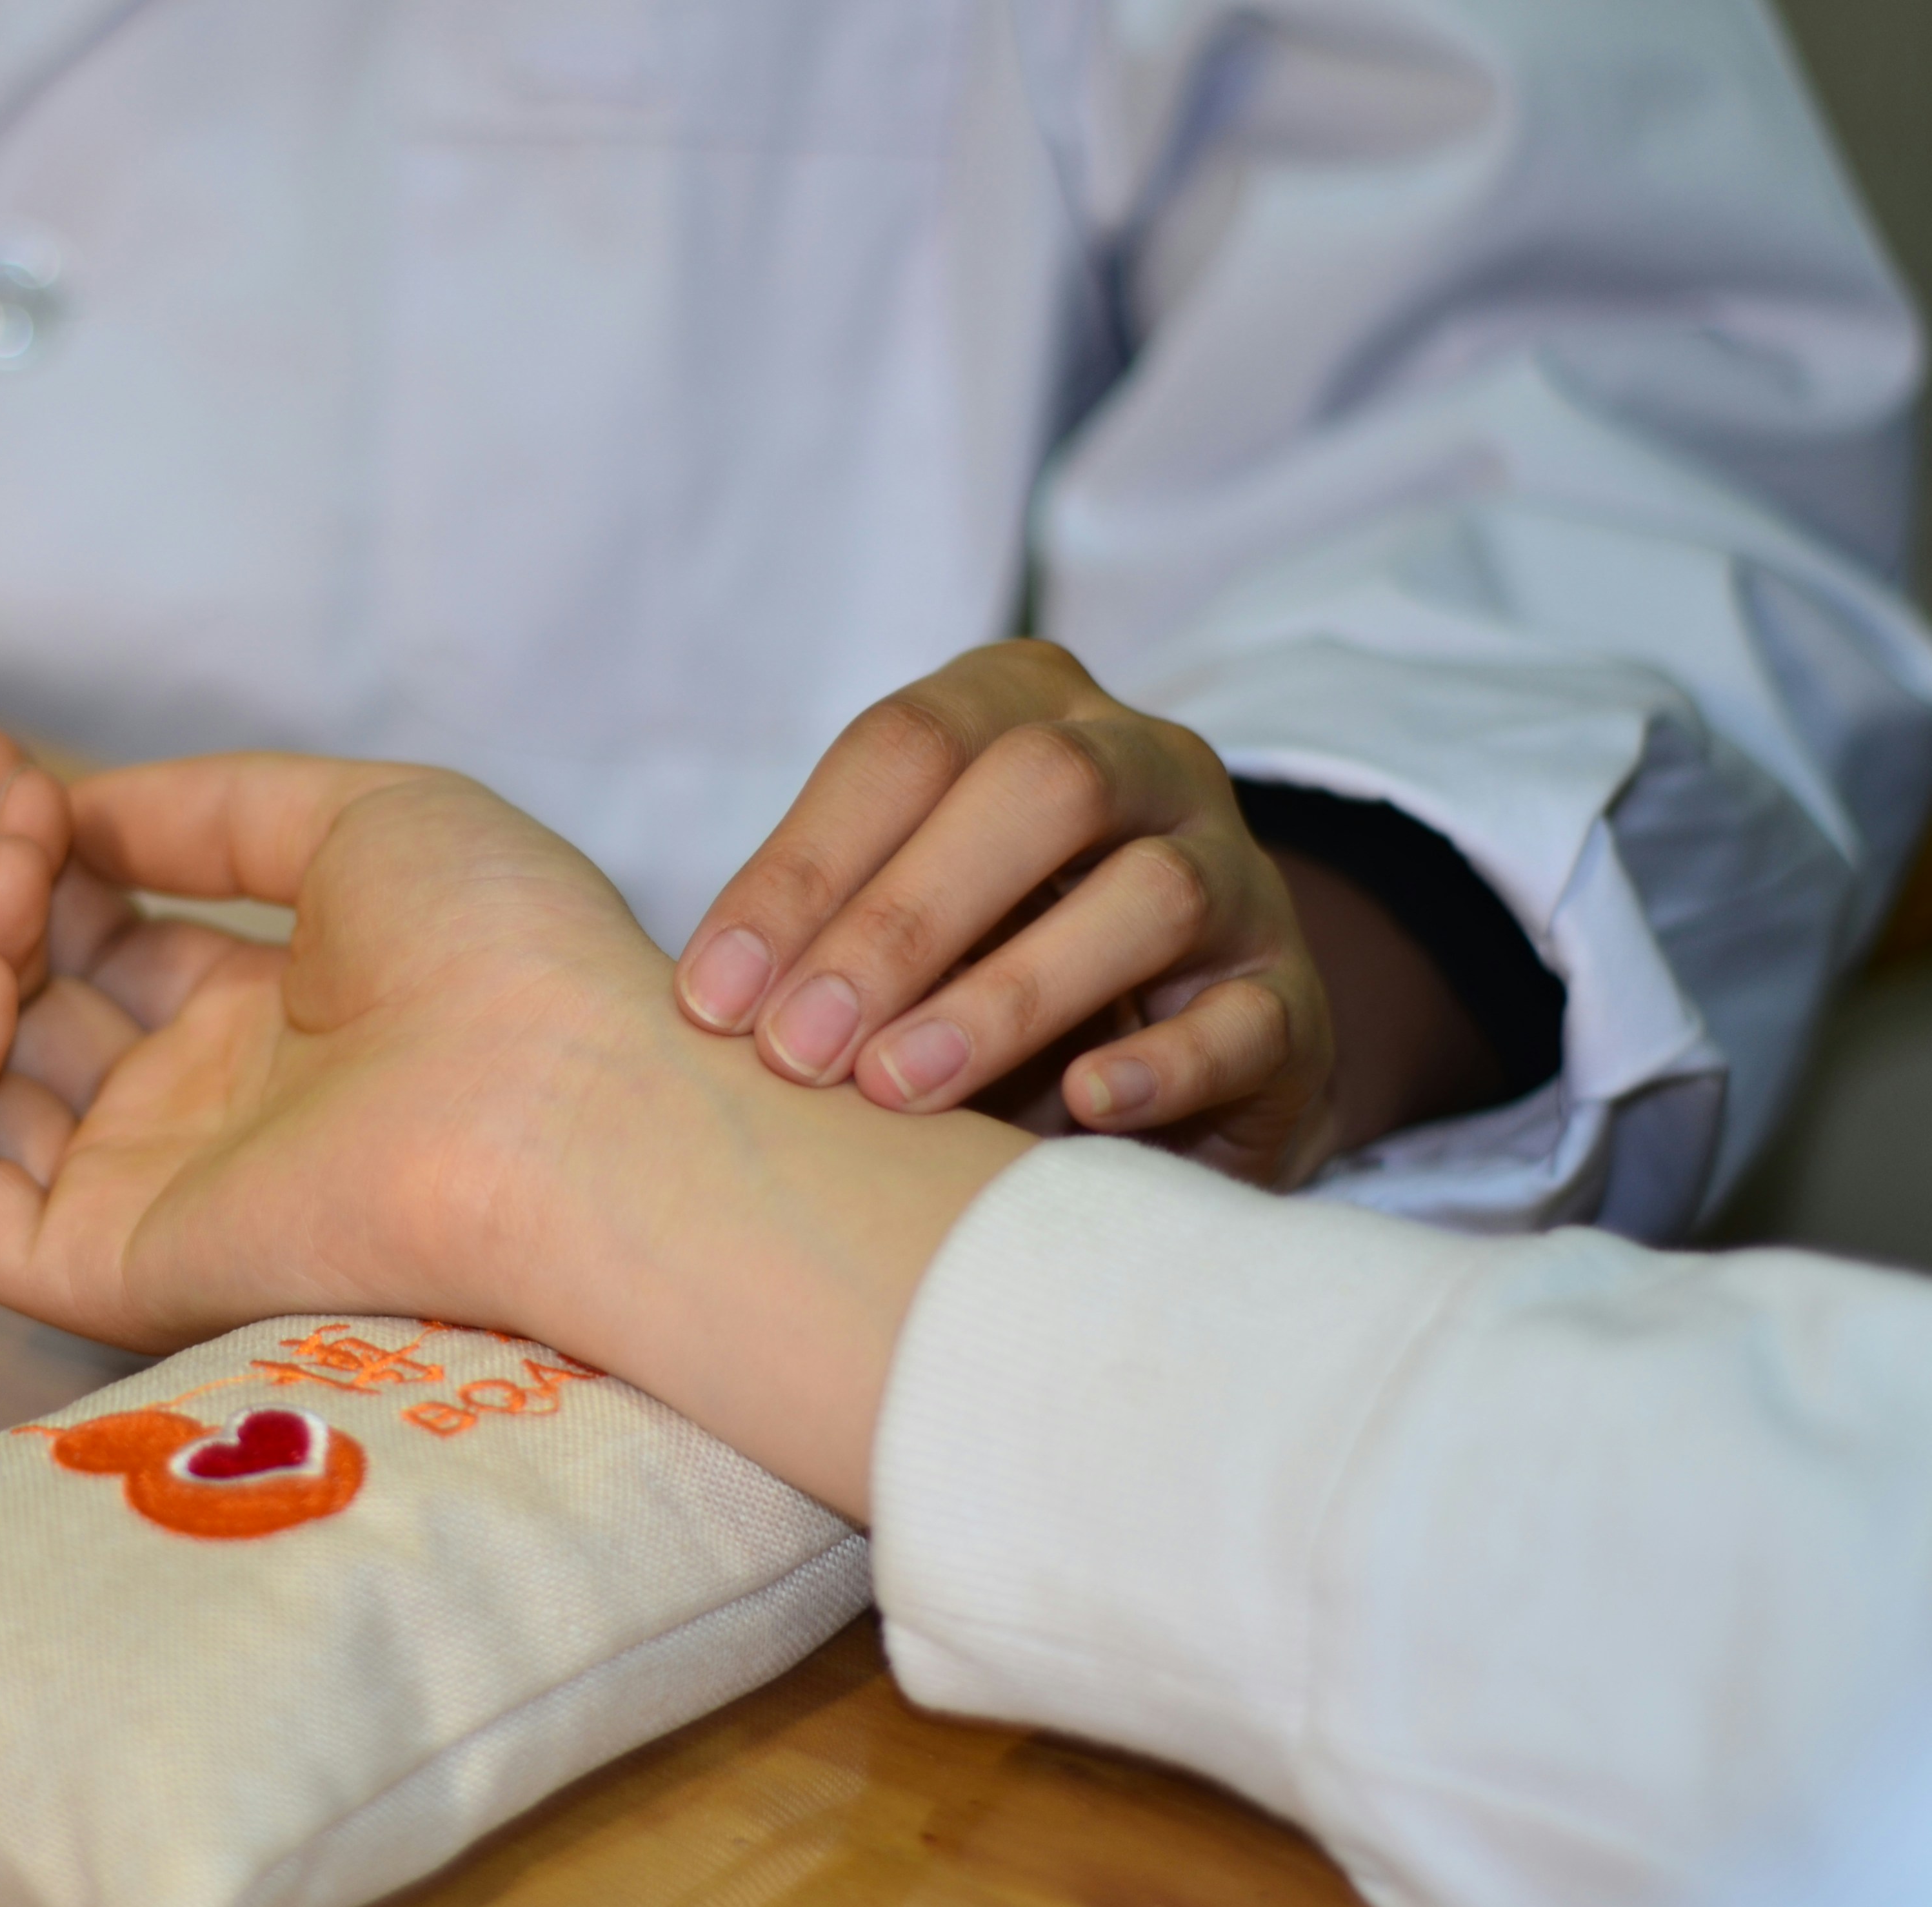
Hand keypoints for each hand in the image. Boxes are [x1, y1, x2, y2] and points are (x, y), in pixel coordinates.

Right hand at [0, 730, 1029, 1517]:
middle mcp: (194, 1113)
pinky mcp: (110, 1271)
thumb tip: (73, 809)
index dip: (26, 846)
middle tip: (7, 815)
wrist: (564, 1096)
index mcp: (262, 1021)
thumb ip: (202, 811)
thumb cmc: (509, 956)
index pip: (91, 938)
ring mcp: (147, 1195)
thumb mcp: (353, 819)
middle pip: (18, 1004)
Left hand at [672, 642, 1336, 1187]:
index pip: (906, 748)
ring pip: (1149, 898)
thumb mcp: (896, 918)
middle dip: (901, 919)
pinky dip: (1159, 1065)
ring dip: (1008, 995)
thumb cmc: (983, 965)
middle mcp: (1145, 765)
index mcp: (1025, 711)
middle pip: (1040, 788)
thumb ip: (819, 929)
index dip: (801, 869)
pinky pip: (1245, 1019)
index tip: (709, 1001)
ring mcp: (1239, 875)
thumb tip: (701, 1009)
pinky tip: (1077, 1107)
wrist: (1174, 1047)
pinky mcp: (1293, 999)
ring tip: (897, 1088)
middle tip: (798, 1050)